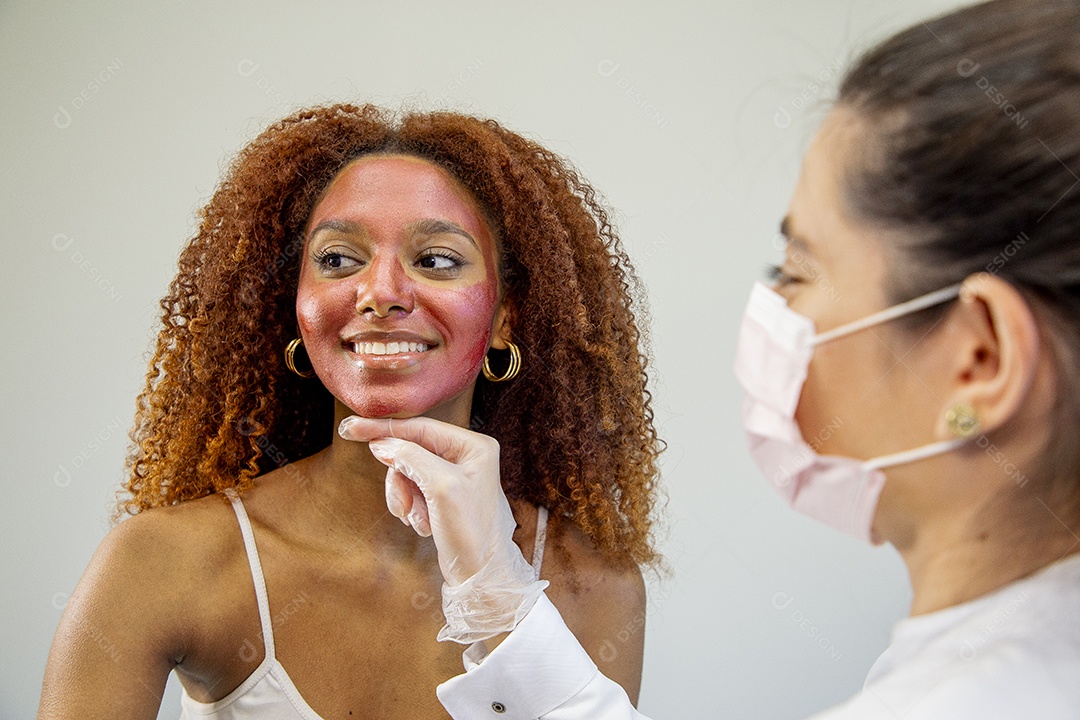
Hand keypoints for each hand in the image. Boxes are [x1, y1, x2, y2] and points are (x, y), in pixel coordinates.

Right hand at [338, 415, 547, 642]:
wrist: (480, 577)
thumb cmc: (471, 532)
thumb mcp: (440, 487)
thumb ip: (411, 458)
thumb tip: (381, 444)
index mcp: (474, 446)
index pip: (420, 428)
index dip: (383, 429)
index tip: (349, 428)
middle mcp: (466, 457)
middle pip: (410, 452)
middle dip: (400, 480)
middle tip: (402, 507)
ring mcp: (455, 477)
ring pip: (408, 474)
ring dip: (406, 499)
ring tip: (417, 521)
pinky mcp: (444, 497)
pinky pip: (413, 492)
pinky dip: (412, 510)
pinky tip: (424, 527)